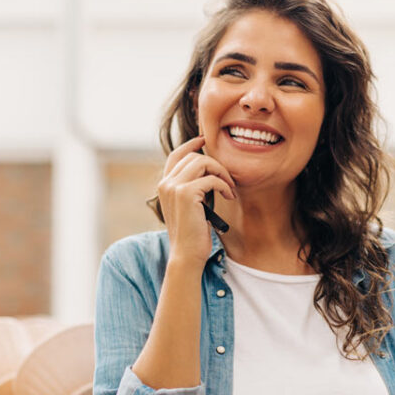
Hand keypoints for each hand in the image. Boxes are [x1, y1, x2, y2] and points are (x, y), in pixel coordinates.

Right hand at [157, 135, 236, 267]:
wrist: (187, 254)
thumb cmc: (192, 233)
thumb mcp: (190, 206)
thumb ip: (192, 187)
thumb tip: (207, 169)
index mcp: (164, 185)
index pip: (176, 155)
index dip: (191, 145)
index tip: (205, 140)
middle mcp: (166, 183)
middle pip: (195, 157)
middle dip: (216, 165)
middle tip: (228, 181)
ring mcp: (174, 187)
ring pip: (204, 163)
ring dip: (222, 173)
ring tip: (230, 188)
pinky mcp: (186, 194)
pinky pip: (212, 179)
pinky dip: (224, 186)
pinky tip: (229, 196)